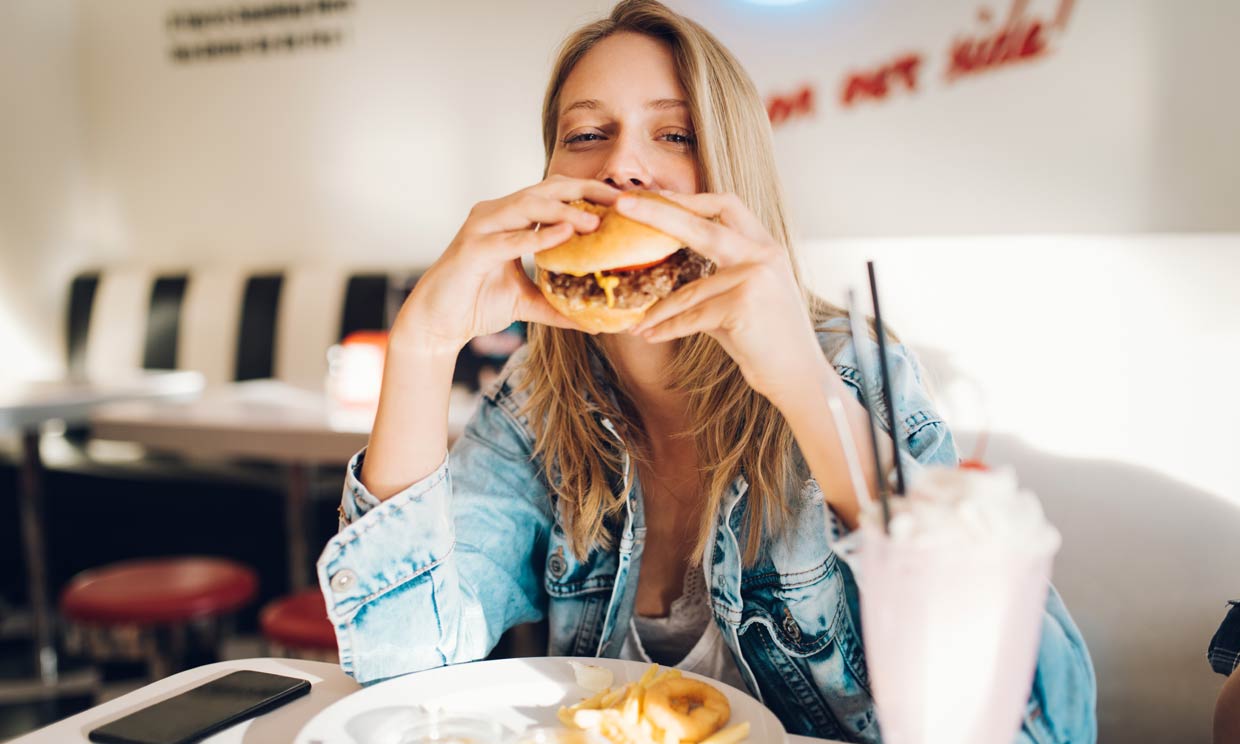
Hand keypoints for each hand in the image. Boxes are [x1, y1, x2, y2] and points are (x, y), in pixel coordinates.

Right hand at [392, 176, 619, 355]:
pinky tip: (564, 236)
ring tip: (597, 221)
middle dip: (586, 191)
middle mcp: (496, 214)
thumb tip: (595, 322)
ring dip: (565, 211)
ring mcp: (482, 227)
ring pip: (528, 206)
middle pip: (546, 189)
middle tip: (621, 199)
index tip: (623, 201)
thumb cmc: (476, 304)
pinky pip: (510, 238)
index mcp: (510, 218)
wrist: (437, 324)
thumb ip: (558, 305)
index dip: (589, 193)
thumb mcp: (527, 303)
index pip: (555, 194)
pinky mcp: (472, 249)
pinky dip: (538, 236)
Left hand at [618, 190, 826, 404]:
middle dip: (658, 212)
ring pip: (689, 290)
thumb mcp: (744, 297)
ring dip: (658, 311)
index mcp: (765, 247)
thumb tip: (665, 270)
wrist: (800, 376)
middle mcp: (762, 256)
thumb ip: (713, 278)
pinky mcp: (743, 305)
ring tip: (636, 323)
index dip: (688, 199)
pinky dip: (667, 329)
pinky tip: (649, 336)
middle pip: (701, 225)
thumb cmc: (767, 340)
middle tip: (621, 204)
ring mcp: (754, 278)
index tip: (654, 196)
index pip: (726, 206)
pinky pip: (691, 317)